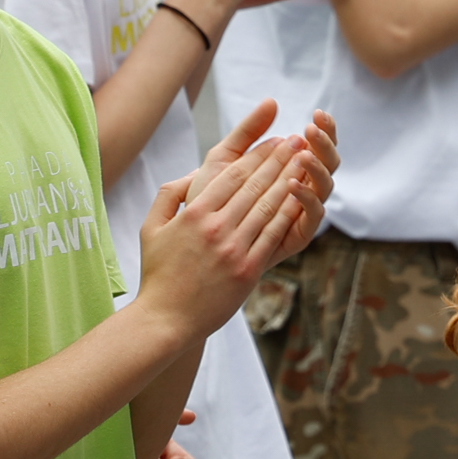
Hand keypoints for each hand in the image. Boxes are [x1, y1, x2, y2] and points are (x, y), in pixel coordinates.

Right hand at [138, 101, 332, 334]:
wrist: (165, 318)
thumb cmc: (158, 274)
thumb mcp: (151, 229)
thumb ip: (168, 197)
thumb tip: (190, 176)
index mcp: (193, 214)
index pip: (231, 176)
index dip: (257, 155)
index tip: (274, 140)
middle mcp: (214, 227)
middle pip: (254, 185)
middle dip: (279, 159)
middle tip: (297, 140)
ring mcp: (232, 248)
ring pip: (267, 206)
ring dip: (290, 180)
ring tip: (306, 161)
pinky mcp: (247, 269)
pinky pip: (272, 235)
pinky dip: (289, 214)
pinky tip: (302, 198)